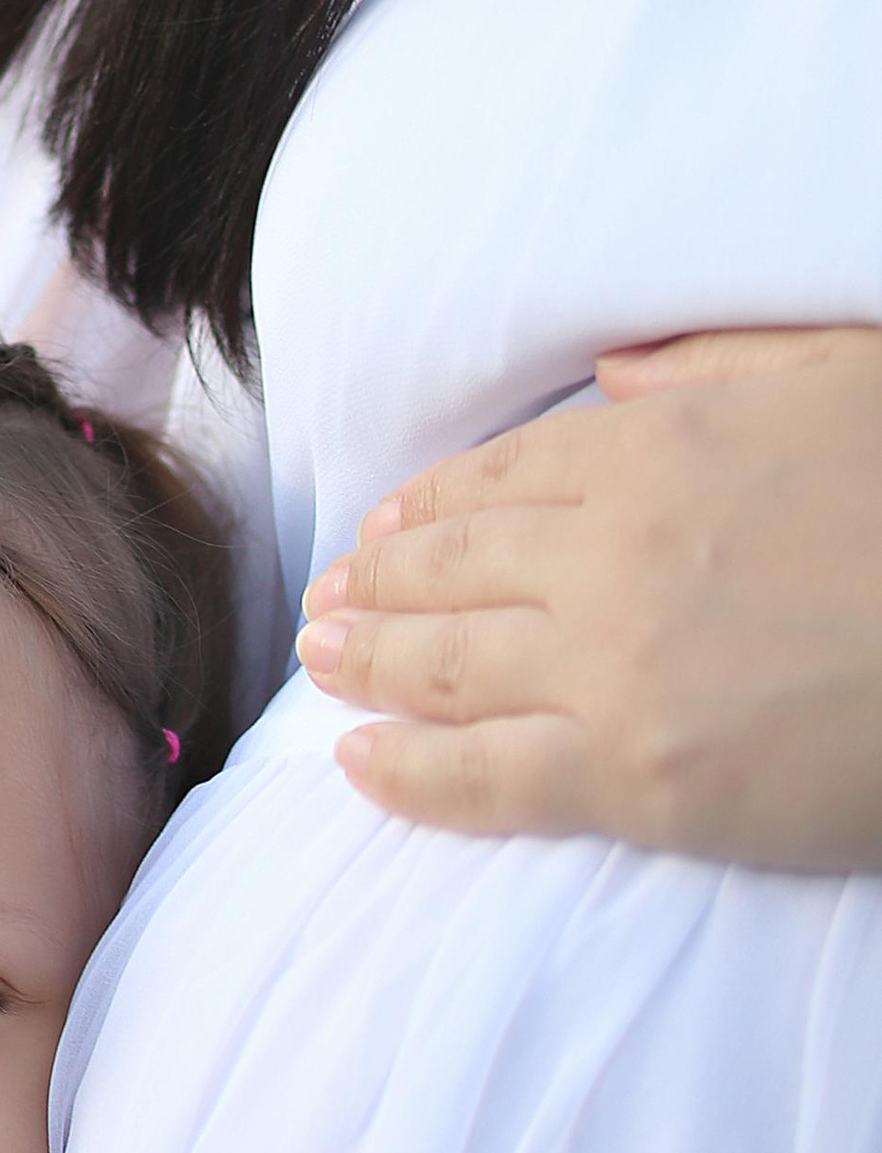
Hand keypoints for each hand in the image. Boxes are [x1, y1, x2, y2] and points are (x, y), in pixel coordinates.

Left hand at [293, 325, 881, 865]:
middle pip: (451, 571)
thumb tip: (622, 378)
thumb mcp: (845, 377)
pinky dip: (402, 774)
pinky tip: (354, 764)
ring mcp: (611, 671)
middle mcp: (613, 554)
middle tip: (327, 603)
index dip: (430, 509)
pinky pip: (480, 782)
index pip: (504, 478)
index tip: (385, 529)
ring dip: (365, 663)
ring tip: (322, 660)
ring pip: (441, 670)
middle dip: (376, 586)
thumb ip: (724, 370)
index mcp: (668, 444)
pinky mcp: (631, 780)